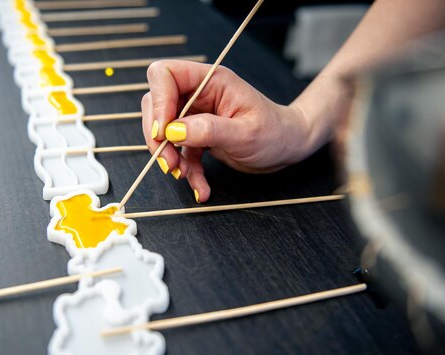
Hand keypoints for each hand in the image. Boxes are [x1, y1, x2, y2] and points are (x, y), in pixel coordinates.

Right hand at [141, 60, 316, 202]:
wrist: (288, 148)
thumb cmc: (275, 133)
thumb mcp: (244, 133)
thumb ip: (209, 130)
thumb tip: (172, 131)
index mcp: (211, 81)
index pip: (166, 75)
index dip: (158, 101)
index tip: (163, 132)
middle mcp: (199, 94)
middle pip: (156, 103)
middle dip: (157, 135)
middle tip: (168, 162)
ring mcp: (196, 115)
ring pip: (163, 130)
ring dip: (168, 156)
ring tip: (183, 175)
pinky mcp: (197, 136)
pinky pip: (179, 151)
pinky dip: (186, 171)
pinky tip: (200, 188)